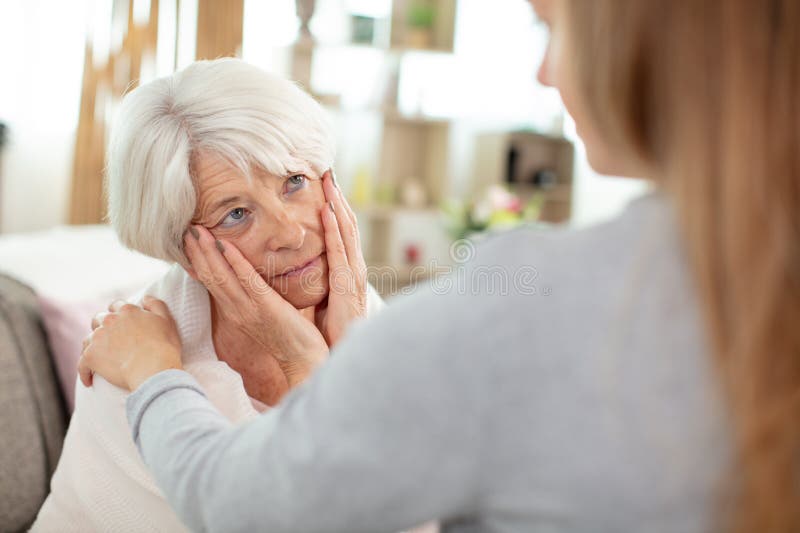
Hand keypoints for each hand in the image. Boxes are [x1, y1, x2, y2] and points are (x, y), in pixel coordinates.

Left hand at [79, 297, 182, 390]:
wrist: (153, 370)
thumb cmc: (164, 347)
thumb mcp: (166, 320)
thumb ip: (156, 305)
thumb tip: (144, 297)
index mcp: (127, 311)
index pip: (117, 305)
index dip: (118, 313)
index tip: (121, 322)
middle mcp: (109, 320)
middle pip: (98, 319)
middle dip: (102, 325)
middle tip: (110, 338)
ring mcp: (98, 338)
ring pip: (88, 339)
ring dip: (93, 346)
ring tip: (100, 358)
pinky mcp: (90, 356)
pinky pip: (82, 364)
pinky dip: (85, 371)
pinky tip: (89, 381)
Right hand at [184, 225, 328, 386]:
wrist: (303, 359)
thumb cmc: (288, 334)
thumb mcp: (264, 312)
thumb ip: (253, 295)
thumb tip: (249, 277)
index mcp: (234, 310)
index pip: (209, 282)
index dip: (196, 260)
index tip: (187, 240)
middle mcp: (236, 309)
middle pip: (209, 276)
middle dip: (196, 251)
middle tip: (184, 228)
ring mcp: (248, 309)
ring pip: (221, 277)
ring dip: (208, 252)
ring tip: (198, 231)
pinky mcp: (266, 307)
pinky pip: (247, 281)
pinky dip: (235, 262)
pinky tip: (226, 245)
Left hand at [315, 171, 367, 345]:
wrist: (343, 354)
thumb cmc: (333, 330)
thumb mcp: (325, 297)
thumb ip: (321, 279)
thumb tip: (306, 267)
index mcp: (347, 269)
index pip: (342, 232)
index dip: (335, 208)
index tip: (326, 186)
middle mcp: (353, 267)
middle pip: (347, 224)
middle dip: (339, 197)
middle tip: (328, 171)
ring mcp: (352, 274)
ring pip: (346, 231)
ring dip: (338, 204)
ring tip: (329, 181)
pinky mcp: (346, 284)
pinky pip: (339, 251)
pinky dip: (334, 229)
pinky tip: (327, 211)